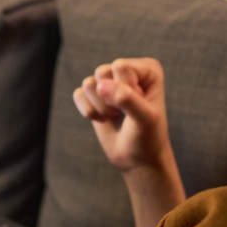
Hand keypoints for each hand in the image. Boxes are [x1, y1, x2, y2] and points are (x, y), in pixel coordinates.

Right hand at [74, 58, 185, 226]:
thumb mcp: (145, 119)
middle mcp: (128, 70)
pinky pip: (78, 94)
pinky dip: (88, 111)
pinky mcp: (94, 94)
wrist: (138, 159)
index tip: (140, 107)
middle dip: (110, 99)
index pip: (121, 67)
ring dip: (100, 108)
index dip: (125, 91)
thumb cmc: (148, 137)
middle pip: (102, 72)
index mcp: (148, 69)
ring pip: (89, 83)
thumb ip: (127, 98)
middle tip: (126, 114)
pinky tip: (104, 119)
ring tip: (116, 117)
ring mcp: (109, 81)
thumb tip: (100, 85)